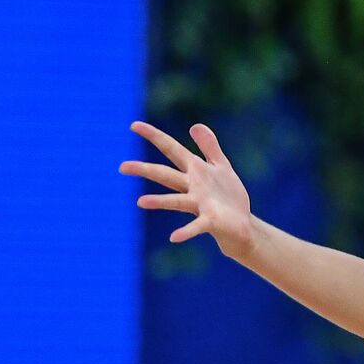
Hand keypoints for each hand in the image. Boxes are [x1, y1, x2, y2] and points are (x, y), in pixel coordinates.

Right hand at [120, 122, 254, 257]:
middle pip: (166, 175)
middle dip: (145, 170)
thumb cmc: (228, 196)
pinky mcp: (211, 220)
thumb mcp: (221, 166)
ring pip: (177, 201)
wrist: (242, 225)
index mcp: (195, 171)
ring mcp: (200, 205)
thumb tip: (195, 125)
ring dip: (160, 202)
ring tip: (141, 202)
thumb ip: (209, 146)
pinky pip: (197, 226)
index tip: (133, 125)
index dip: (154, 136)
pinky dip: (186, 231)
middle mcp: (193, 188)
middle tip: (122, 167)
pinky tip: (174, 237)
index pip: (171, 149)